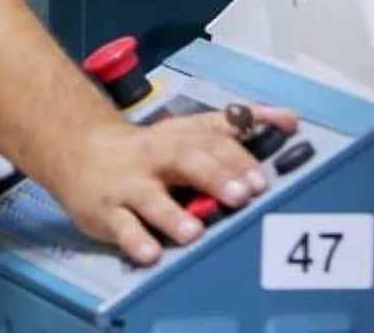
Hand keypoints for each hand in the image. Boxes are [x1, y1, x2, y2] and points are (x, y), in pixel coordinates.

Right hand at [48, 103, 299, 264]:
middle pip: (188, 162)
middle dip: (216, 178)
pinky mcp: (108, 212)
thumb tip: (290, 119)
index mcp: (183, 137)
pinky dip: (135, 241)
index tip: (262, 178)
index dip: (239, 158)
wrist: (83, 150)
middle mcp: (159, 157)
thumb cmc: (152, 146)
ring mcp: (132, 185)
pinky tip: (151, 253)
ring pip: (152, 199)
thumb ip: (238, 126)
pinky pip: (122, 228)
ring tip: (195, 233)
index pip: (215, 141)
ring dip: (174, 215)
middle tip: (242, 196)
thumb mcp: (192, 128)